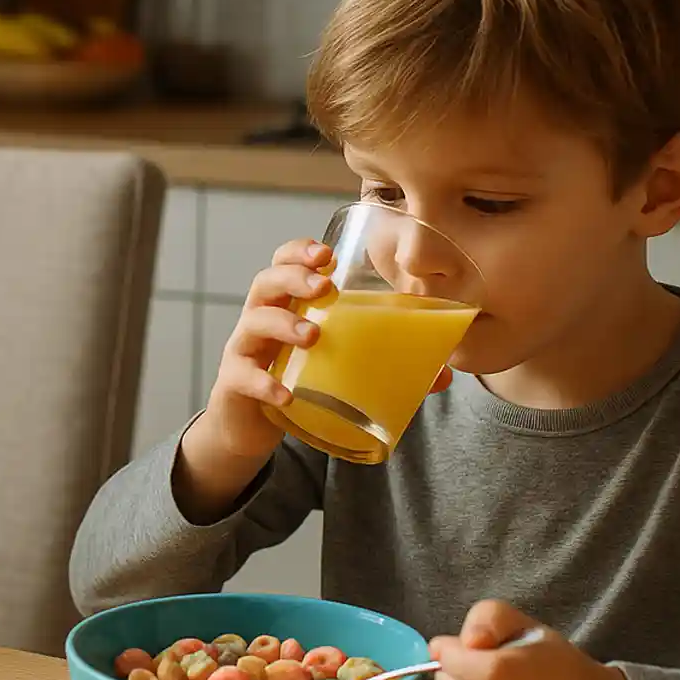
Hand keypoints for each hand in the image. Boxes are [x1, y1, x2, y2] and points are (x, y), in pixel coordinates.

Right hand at [173, 237, 451, 520]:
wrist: (250, 427)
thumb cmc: (297, 381)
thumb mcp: (333, 365)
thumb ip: (384, 364)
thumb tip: (444, 374)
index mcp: (285, 305)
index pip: (283, 263)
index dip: (300, 251)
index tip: (327, 254)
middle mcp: (259, 320)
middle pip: (265, 282)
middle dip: (294, 278)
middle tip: (325, 287)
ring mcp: (244, 352)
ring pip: (253, 323)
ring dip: (283, 323)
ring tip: (313, 335)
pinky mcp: (235, 386)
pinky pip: (245, 378)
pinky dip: (266, 384)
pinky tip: (287, 394)